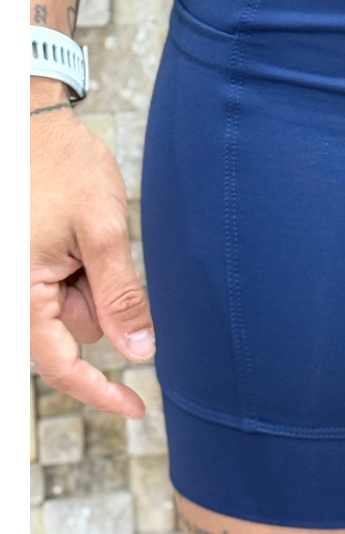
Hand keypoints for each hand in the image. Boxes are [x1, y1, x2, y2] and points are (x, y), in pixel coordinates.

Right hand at [30, 78, 155, 417]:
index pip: (62, 363)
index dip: (100, 390)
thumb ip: (120, 295)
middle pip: (78, 330)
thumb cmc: (64, 169)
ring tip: (83, 230)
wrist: (35, 124)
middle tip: (96, 245)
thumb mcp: (101, 231)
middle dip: (100, 297)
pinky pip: (70, 284)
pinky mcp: (31, 266)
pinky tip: (79, 232)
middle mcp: (16, 294)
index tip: (136, 409)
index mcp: (20, 294)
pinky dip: (85, 267)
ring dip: (93, 278)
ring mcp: (23, 279)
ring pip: (79, 307)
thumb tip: (140, 351)